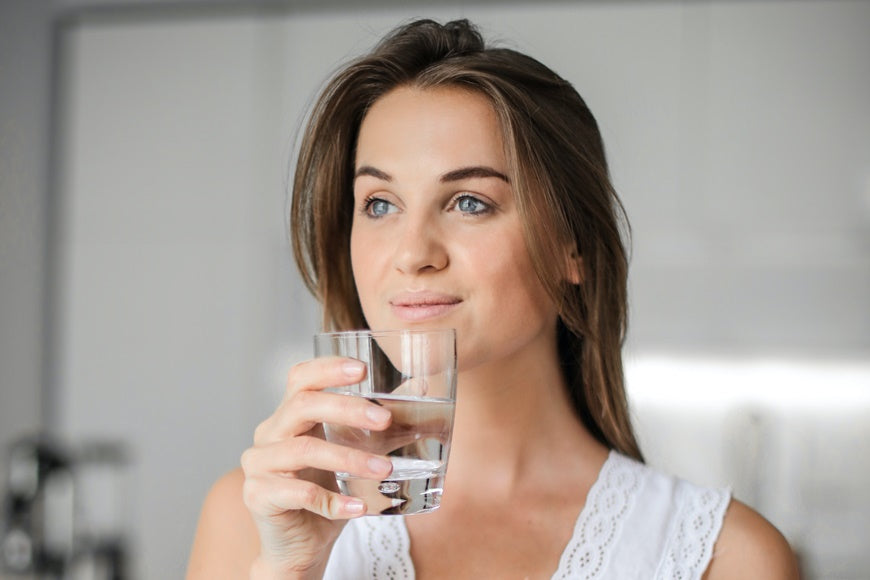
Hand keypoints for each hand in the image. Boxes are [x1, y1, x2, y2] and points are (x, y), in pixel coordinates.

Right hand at [240, 357, 393, 577]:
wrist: (300, 545)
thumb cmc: (328, 491)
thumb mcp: (354, 452)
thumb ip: (379, 422)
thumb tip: (421, 386)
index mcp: (290, 415)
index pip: (301, 378)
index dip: (328, 369)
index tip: (363, 369)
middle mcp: (269, 433)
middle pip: (303, 405)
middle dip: (347, 409)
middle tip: (385, 420)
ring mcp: (259, 465)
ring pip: (304, 450)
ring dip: (349, 458)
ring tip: (385, 469)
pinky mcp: (258, 496)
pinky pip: (300, 494)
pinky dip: (334, 501)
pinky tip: (361, 508)